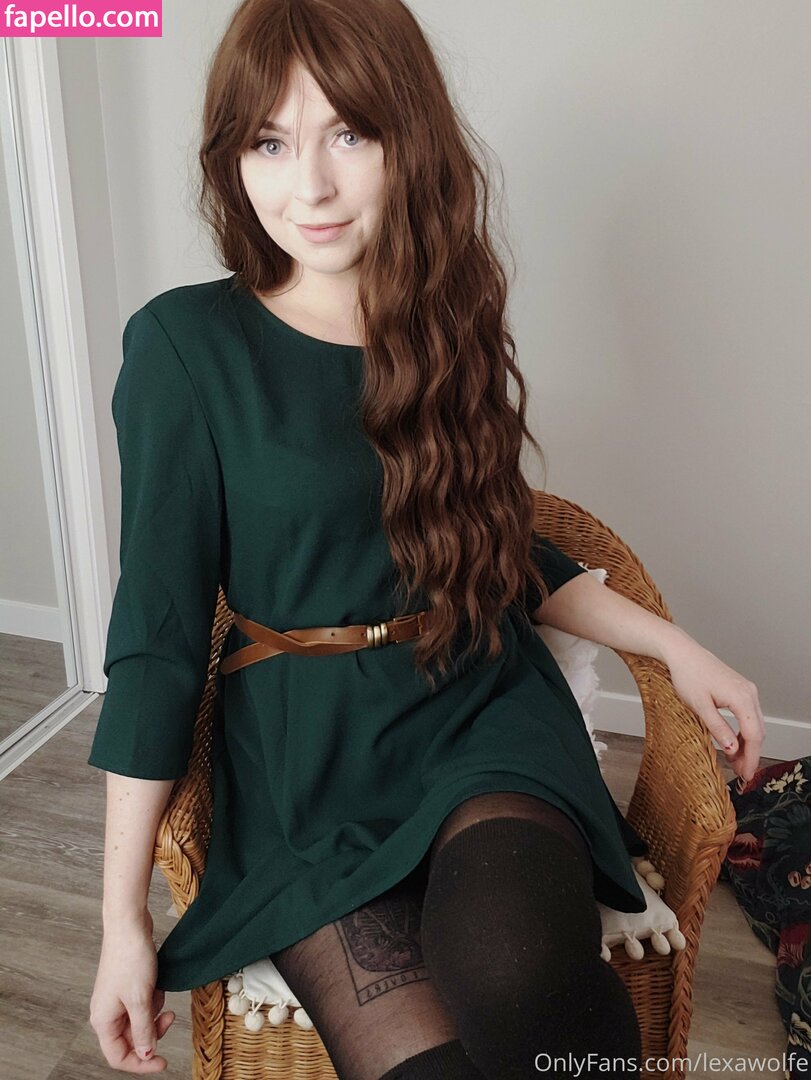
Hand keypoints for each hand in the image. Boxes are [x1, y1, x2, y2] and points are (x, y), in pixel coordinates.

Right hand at [89, 915, 174, 1071]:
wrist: (129, 924)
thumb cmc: (130, 958)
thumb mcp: (141, 999)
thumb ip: (144, 1030)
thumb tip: (145, 1055)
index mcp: (103, 1021)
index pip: (118, 1056)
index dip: (140, 1063)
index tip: (163, 1062)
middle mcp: (106, 1012)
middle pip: (131, 1039)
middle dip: (152, 1031)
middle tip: (169, 1018)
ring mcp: (115, 998)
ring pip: (139, 1020)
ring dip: (153, 1011)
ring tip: (158, 993)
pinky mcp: (126, 986)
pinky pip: (142, 1003)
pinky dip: (152, 997)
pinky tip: (156, 983)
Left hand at [662, 631, 764, 788]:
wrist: (682, 653)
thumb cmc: (687, 675)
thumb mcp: (699, 706)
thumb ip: (718, 728)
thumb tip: (733, 749)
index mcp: (742, 697)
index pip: (754, 735)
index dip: (751, 758)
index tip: (746, 776)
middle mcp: (749, 693)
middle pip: (758, 731)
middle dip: (750, 755)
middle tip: (740, 775)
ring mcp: (747, 691)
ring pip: (754, 725)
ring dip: (747, 745)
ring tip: (735, 763)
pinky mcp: (740, 690)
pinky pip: (748, 716)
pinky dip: (743, 732)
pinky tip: (733, 744)